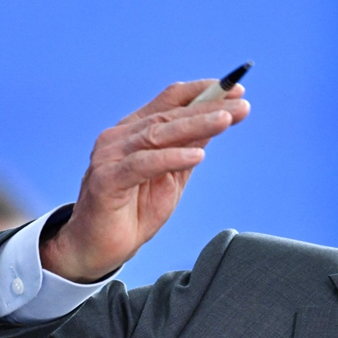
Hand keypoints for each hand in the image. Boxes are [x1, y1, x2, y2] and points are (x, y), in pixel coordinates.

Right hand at [40, 80, 249, 281]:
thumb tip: (219, 120)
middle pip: (169, 114)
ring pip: (158, 134)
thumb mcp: (173, 176)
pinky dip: (171, 158)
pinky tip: (197, 156)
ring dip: (195, 125)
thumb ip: (190, 147)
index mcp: (136, 131)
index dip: (203, 92)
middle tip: (240, 104)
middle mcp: (121, 137)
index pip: (171, 100)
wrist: (97, 248)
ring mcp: (111, 156)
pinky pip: (143, 164)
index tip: (237, 89)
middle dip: (208, 108)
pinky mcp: (106, 180)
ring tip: (225, 119)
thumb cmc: (134, 210)